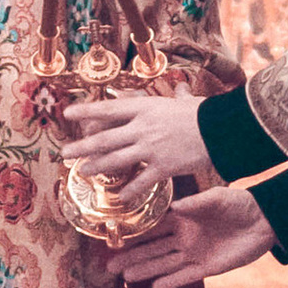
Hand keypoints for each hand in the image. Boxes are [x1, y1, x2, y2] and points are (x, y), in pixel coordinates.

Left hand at [59, 87, 214, 198]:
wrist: (222, 129)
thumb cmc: (205, 113)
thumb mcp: (186, 101)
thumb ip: (178, 98)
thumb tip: (179, 90)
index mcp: (146, 108)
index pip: (109, 109)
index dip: (87, 111)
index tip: (68, 113)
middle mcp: (143, 128)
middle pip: (105, 138)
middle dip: (82, 146)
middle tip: (65, 153)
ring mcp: (151, 148)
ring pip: (115, 159)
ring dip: (96, 167)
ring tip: (82, 171)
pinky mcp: (163, 167)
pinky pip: (141, 181)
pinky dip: (129, 191)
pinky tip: (119, 198)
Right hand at [118, 188, 274, 287]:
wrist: (264, 220)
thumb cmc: (239, 204)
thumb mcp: (217, 198)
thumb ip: (195, 203)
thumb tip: (173, 207)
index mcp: (183, 219)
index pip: (153, 228)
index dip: (135, 233)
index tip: (116, 237)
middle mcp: (184, 238)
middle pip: (152, 249)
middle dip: (132, 256)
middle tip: (110, 264)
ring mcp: (195, 253)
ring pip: (164, 264)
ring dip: (146, 270)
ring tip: (126, 276)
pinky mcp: (209, 267)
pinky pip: (186, 276)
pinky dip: (172, 281)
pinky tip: (155, 286)